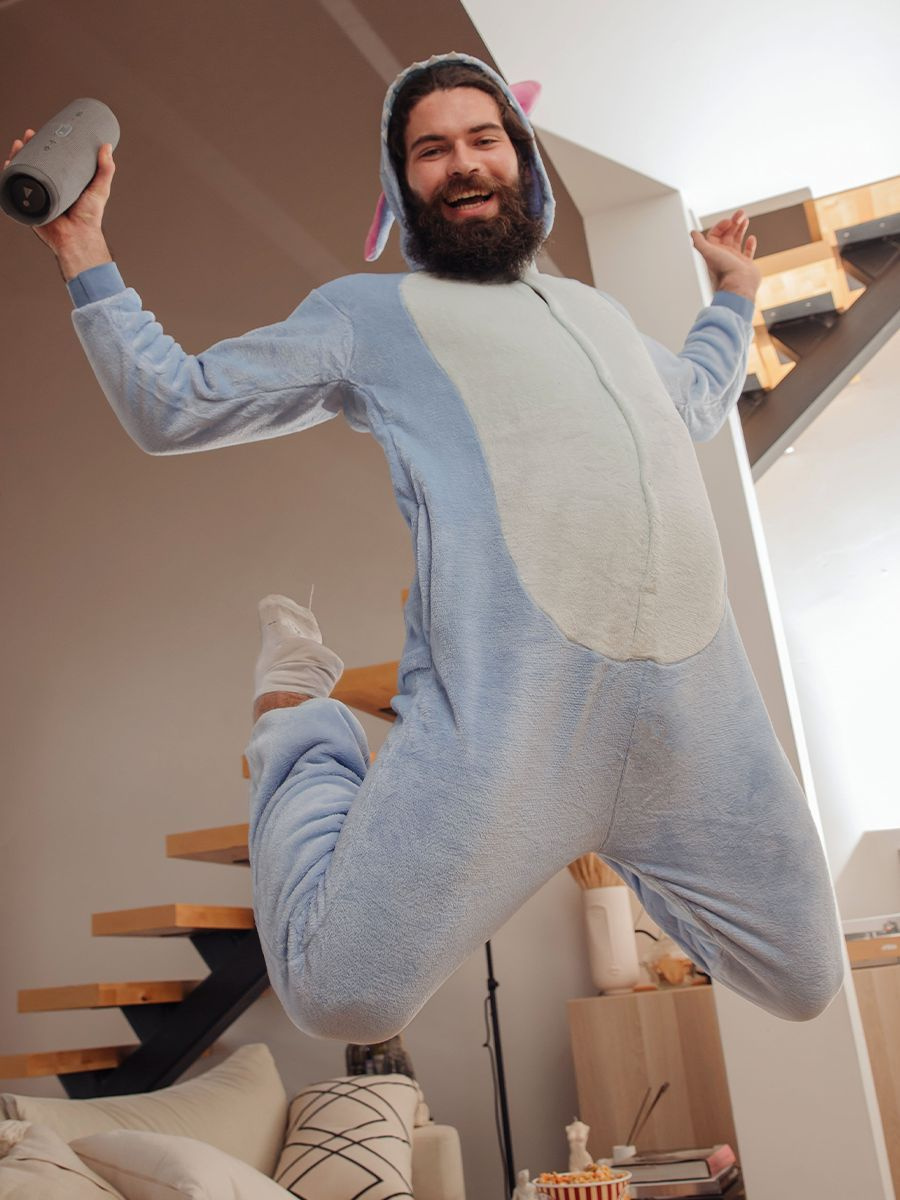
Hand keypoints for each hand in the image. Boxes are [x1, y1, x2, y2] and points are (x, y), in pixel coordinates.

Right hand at [4, 130, 114, 274]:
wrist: (77, 237)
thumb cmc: (89, 218)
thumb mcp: (99, 189)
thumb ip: (105, 170)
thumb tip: (106, 146)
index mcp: (62, 182)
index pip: (49, 159)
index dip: (42, 145)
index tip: (41, 132)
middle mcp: (48, 187)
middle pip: (32, 163)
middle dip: (27, 147)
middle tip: (29, 135)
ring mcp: (37, 196)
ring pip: (22, 173)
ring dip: (16, 158)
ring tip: (18, 147)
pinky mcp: (29, 206)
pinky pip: (16, 190)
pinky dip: (9, 177)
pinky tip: (9, 165)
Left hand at [690, 209, 760, 301]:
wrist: (738, 284)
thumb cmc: (724, 270)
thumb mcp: (708, 252)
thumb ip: (699, 242)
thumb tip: (692, 232)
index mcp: (714, 252)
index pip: (715, 234)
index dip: (721, 225)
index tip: (729, 221)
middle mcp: (723, 255)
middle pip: (727, 234)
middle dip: (733, 223)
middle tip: (741, 214)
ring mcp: (735, 259)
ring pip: (737, 240)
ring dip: (741, 229)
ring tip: (745, 219)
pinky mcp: (745, 264)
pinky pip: (748, 252)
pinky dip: (750, 244)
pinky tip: (751, 238)